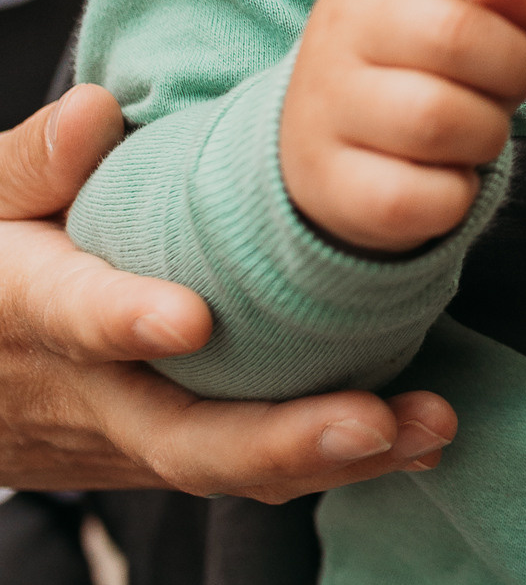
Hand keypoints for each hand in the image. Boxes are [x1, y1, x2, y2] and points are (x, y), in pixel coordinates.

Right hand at [0, 85, 457, 495]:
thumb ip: (39, 160)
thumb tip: (94, 112)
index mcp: (32, 309)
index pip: (73, 319)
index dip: (124, 322)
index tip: (190, 320)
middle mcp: (91, 393)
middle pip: (180, 437)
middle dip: (278, 438)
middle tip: (369, 421)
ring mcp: (136, 439)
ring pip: (232, 469)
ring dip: (334, 458)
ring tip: (427, 426)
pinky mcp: (176, 455)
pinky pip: (254, 472)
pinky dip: (339, 462)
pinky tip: (417, 440)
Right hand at [279, 0, 525, 253]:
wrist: (318, 150)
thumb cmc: (415, 67)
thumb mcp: (462, 17)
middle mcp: (341, 33)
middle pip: (455, 35)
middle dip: (513, 67)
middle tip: (508, 84)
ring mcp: (326, 109)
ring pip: (439, 120)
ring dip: (486, 134)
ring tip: (471, 133)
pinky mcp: (333, 185)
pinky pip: (427, 195)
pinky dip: (457, 194)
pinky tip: (440, 179)